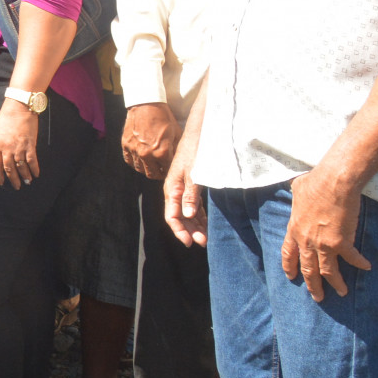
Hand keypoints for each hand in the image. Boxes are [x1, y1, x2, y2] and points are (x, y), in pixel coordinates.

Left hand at [0, 99, 39, 187]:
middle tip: (17, 186)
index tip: (1, 182)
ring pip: (21, 166)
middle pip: (9, 168)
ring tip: (27, 182)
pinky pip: (32, 160)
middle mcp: (7, 148)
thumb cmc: (7, 117)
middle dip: (13, 179)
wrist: (18, 107)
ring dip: (25, 176)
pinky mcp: (29, 145)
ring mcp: (18, 147)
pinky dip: (34, 169)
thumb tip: (2, 152)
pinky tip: (36, 174)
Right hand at [120, 103, 181, 180]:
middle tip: (162, 169)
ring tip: (151, 164)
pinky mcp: (126, 145)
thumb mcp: (177, 133)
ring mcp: (135, 150)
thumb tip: (179, 160)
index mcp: (162, 153)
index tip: (171, 169)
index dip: (170, 171)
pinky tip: (140, 158)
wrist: (146, 104)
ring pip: (140, 170)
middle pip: (153, 174)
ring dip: (147, 169)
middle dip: (159, 174)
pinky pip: (129, 161)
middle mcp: (147, 154)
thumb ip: (177, 150)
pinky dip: (135, 162)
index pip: (167, 171)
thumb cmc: (164, 117)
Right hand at [163, 127, 207, 247]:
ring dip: (195, 226)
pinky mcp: (192, 186)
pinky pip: (194, 206)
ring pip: (187, 213)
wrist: (199, 134)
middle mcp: (175, 191)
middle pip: (179, 217)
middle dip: (189, 231)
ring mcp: (184, 189)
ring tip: (205, 238)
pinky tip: (206, 225)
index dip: (179, 231)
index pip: (171, 216)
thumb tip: (186, 216)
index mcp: (172, 189)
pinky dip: (200, 217)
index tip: (189, 243)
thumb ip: (190, 195)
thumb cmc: (195, 152)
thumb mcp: (193, 174)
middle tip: (202, 242)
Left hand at [280, 167, 369, 300]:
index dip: (290, 266)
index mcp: (294, 228)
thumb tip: (298, 190)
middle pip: (308, 269)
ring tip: (342, 292)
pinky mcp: (341, 242)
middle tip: (318, 297)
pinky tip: (366, 266)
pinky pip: (352, 259)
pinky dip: (359, 263)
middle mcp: (306, 240)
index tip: (292, 276)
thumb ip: (297, 197)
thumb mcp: (297, 190)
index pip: (289, 253)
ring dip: (336, 283)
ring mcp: (323, 244)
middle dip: (313, 285)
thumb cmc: (315, 182)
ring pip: (327, 271)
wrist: (333, 183)